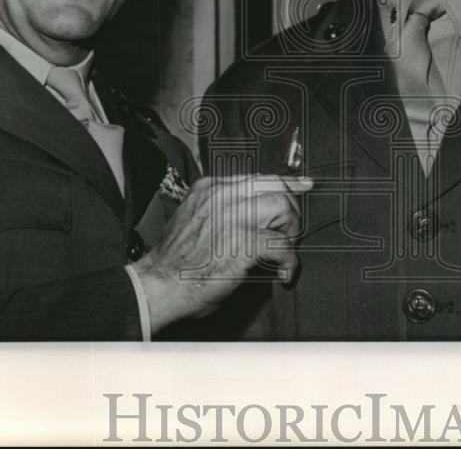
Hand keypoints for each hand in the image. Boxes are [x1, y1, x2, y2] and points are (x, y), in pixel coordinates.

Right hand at [129, 174, 312, 332]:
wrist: (158, 285)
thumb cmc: (176, 260)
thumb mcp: (194, 216)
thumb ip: (221, 207)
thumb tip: (256, 211)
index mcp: (210, 188)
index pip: (259, 177)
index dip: (287, 183)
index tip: (302, 186)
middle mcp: (221, 196)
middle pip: (276, 187)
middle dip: (291, 210)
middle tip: (290, 233)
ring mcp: (231, 218)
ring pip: (282, 208)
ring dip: (291, 232)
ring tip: (284, 251)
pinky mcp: (241, 244)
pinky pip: (281, 246)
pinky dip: (289, 261)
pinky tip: (283, 273)